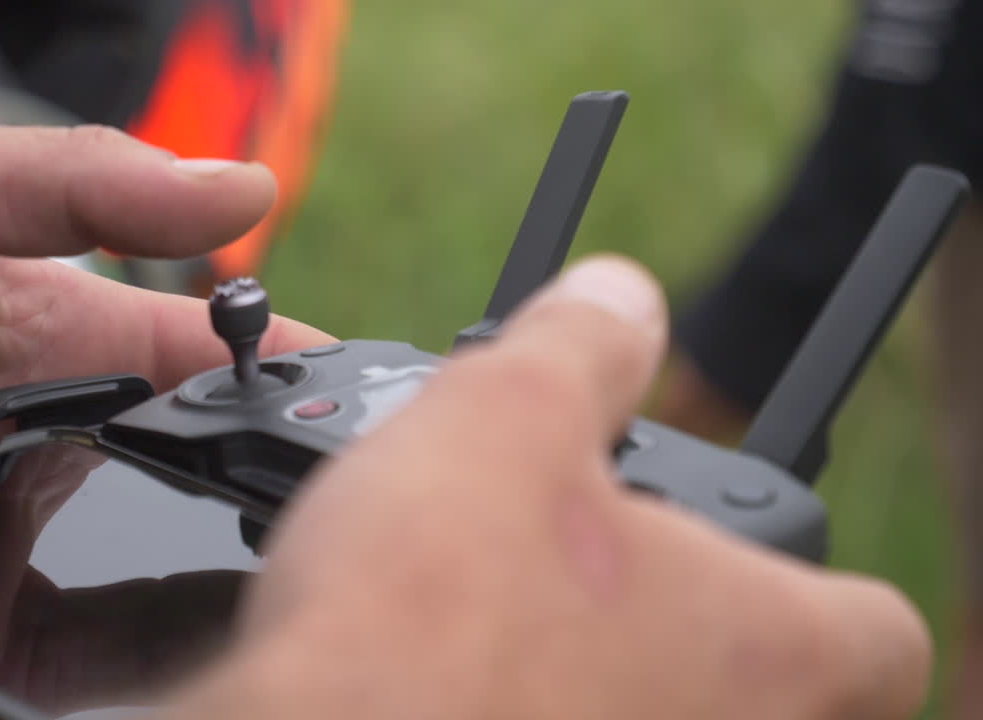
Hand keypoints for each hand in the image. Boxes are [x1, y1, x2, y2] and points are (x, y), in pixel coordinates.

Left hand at [0, 118, 331, 712]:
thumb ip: (87, 186)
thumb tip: (252, 191)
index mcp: (65, 340)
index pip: (218, 366)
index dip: (303, 385)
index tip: (387, 414)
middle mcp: (49, 453)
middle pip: (195, 493)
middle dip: (274, 509)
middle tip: (358, 533)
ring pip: (140, 604)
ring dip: (209, 608)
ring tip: (289, 616)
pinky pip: (37, 681)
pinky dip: (102, 691)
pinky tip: (168, 682)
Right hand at [165, 257, 931, 719]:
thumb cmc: (423, 618)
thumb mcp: (505, 420)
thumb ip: (581, 344)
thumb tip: (616, 298)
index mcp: (759, 648)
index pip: (872, 633)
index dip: (806, 572)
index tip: (721, 534)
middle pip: (734, 660)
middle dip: (648, 586)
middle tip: (563, 533)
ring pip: (619, 690)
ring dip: (555, 628)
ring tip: (458, 564)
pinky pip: (525, 710)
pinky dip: (481, 671)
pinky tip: (407, 635)